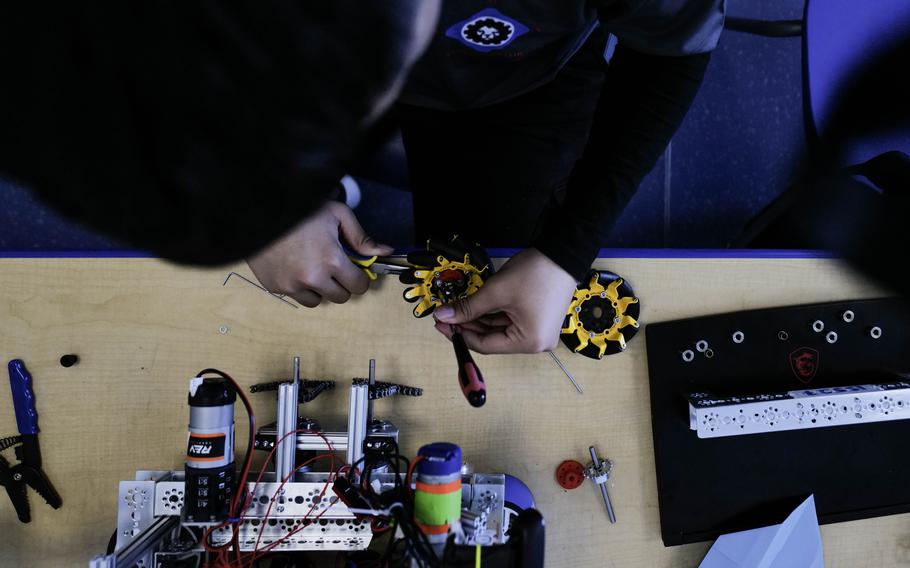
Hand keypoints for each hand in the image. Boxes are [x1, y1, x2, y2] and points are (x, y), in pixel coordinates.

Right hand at [248, 201, 392, 306]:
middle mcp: (313, 278)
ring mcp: (292, 285)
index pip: (358, 286)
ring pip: (318, 301)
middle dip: (341, 284)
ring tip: (313, 267)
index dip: (359, 278)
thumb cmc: (301, 210)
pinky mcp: (275, 287)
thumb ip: (361, 237)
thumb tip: (384, 251)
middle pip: (340, 298)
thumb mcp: (336, 214)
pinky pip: (296, 296)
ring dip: (320, 289)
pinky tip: (295, 267)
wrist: (259, 211)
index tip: (354, 270)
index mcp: (331, 260)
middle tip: (333, 267)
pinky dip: (299, 287)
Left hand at [433, 248, 576, 353]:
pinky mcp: (538, 321)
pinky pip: (510, 323)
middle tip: (445, 316)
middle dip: (468, 327)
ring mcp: (539, 332)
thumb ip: (467, 307)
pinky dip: (492, 316)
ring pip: (499, 331)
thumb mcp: (496, 291)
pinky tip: (475, 308)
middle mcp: (536, 343)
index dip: (459, 335)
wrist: (563, 252)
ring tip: (457, 310)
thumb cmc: (534, 274)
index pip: (485, 345)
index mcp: (529, 342)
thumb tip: (443, 317)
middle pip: (493, 340)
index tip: (440, 324)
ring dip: (478, 321)